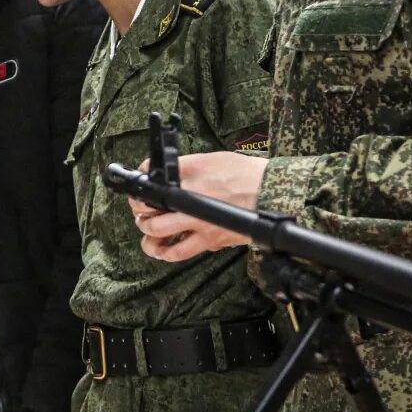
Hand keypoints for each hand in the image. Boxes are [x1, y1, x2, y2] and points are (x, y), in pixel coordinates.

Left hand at [129, 150, 264, 261]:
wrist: (272, 193)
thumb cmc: (245, 174)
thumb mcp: (212, 159)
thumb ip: (185, 166)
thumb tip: (161, 170)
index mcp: (191, 175)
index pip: (152, 175)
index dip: (141, 181)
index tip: (139, 185)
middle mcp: (191, 200)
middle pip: (147, 207)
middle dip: (140, 211)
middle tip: (142, 211)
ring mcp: (199, 223)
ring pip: (158, 234)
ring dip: (147, 234)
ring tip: (148, 231)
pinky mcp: (210, 240)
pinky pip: (180, 252)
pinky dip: (167, 252)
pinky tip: (162, 249)